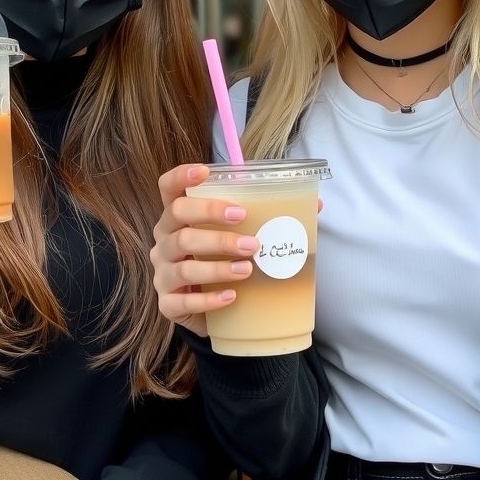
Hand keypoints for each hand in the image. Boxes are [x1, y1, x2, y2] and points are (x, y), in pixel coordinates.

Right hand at [150, 163, 259, 336]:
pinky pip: (183, 301)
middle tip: (243, 221)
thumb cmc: (223, 260)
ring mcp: (163, 272)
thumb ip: (269, 217)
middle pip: (177, 217)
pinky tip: (233, 296)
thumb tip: (316, 204)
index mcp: (178, 217)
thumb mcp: (239, 235)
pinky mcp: (168, 304)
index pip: (168, 187)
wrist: (209, 307)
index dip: (181, 176)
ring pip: (184, 263)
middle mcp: (165, 240)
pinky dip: (210, 299)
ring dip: (218, 264)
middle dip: (210, 216)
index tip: (204, 172)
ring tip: (248, 267)